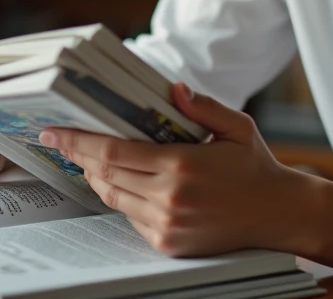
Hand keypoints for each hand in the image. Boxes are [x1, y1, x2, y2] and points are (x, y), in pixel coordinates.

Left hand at [40, 83, 312, 256]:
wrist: (277, 214)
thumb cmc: (256, 167)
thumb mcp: (236, 127)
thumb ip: (203, 106)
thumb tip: (174, 89)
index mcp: (182, 165)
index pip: (113, 153)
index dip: (79, 142)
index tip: (56, 132)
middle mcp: (169, 198)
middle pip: (105, 176)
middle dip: (79, 156)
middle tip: (62, 140)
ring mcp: (167, 224)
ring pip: (113, 197)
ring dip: (97, 177)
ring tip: (90, 158)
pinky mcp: (168, 242)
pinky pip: (130, 216)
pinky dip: (122, 196)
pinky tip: (126, 180)